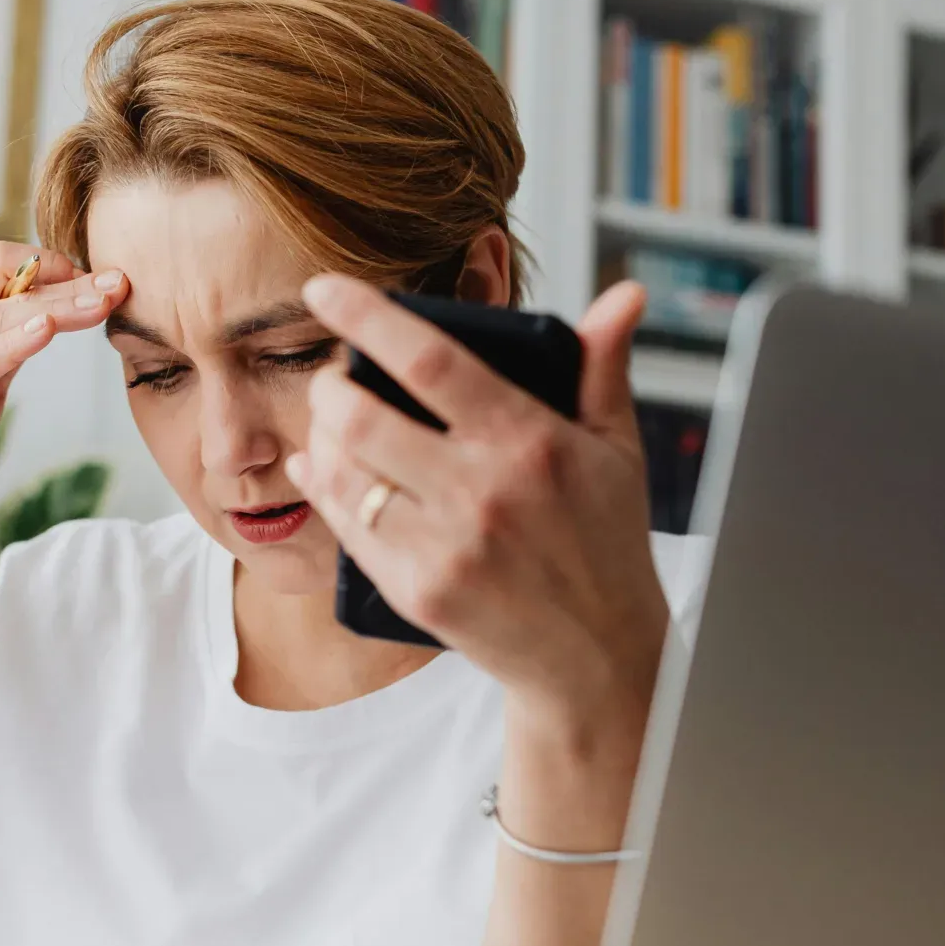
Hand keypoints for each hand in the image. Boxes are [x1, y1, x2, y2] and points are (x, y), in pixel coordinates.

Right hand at [0, 243, 127, 547]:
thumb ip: (10, 350)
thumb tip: (53, 320)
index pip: (4, 267)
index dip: (53, 267)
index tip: (98, 284)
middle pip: (10, 283)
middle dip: (70, 281)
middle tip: (119, 282)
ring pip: (0, 316)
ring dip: (58, 306)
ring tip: (100, 302)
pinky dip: (15, 341)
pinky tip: (47, 331)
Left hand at [288, 276, 670, 734]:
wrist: (596, 657)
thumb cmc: (606, 542)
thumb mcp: (617, 449)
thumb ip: (603, 367)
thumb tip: (622, 295)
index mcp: (530, 442)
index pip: (430, 360)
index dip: (366, 318)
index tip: (324, 287)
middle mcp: (483, 492)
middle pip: (363, 417)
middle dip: (330, 385)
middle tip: (334, 378)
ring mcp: (446, 546)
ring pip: (344, 472)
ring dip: (322, 436)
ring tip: (332, 421)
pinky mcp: (417, 591)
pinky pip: (348, 528)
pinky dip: (326, 489)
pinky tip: (324, 468)